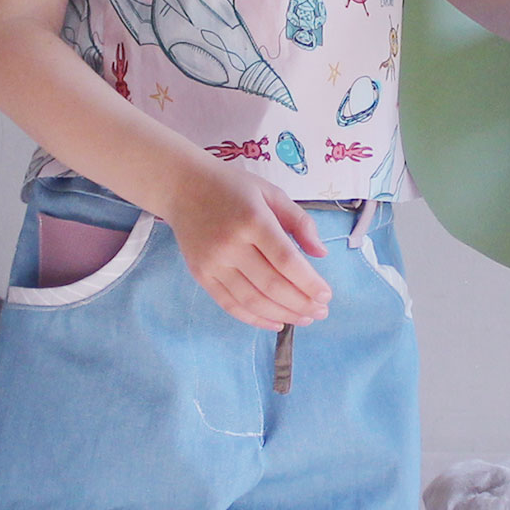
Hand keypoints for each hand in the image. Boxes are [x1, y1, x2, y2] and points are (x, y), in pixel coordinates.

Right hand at [164, 164, 331, 328]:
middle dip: (301, 304)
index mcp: (253, 219)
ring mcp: (213, 262)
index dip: (309, 283)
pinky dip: (255, 319)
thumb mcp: (271, 193)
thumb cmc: (232, 187)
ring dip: (283, 315)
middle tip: (321, 312)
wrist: (182, 187)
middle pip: (271, 285)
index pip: (286, 260)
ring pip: (252, 300)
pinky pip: (230, 304)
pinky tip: (276, 322)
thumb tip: (321, 253)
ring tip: (304, 319)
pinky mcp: (201, 274)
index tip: (326, 295)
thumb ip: (299, 221)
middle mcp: (231, 244)